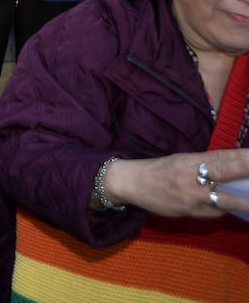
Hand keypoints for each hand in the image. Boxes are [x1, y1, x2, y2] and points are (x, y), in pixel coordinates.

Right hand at [102, 149, 248, 217]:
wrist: (131, 183)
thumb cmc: (159, 170)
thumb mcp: (180, 160)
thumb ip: (206, 164)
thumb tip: (234, 164)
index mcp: (190, 160)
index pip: (222, 156)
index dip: (242, 156)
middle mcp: (192, 176)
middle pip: (225, 172)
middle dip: (245, 170)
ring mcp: (192, 196)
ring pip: (226, 200)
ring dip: (245, 201)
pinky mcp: (190, 212)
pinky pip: (216, 212)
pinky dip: (226, 209)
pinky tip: (236, 207)